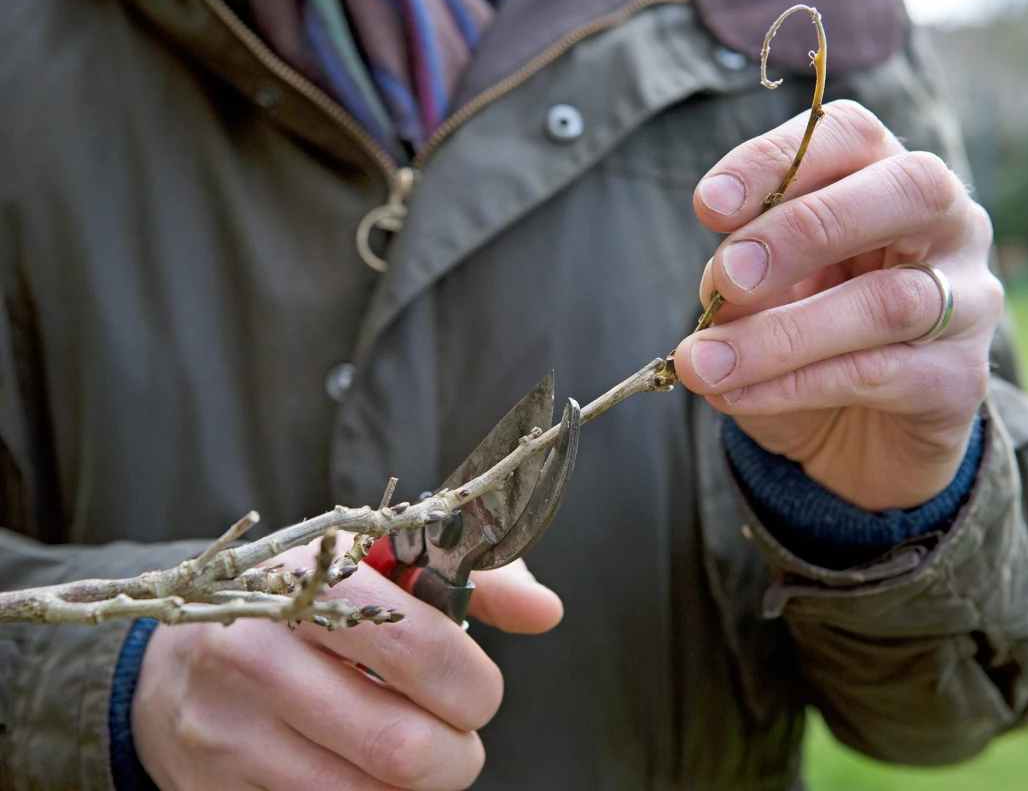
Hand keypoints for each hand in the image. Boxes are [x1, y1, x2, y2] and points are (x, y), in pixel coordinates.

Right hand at [132, 541, 561, 790]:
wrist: (171, 658)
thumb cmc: (305, 607)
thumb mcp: (379, 568)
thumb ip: (473, 578)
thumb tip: (547, 612)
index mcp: (310, 581)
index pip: (420, 649)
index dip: (474, 685)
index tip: (477, 691)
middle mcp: (257, 655)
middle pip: (402, 747)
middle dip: (458, 756)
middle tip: (457, 738)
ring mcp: (227, 730)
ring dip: (419, 788)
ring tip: (417, 755)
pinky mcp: (210, 788)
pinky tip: (365, 773)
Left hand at [673, 100, 1002, 510]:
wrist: (855, 443)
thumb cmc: (805, 344)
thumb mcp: (759, 299)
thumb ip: (741, 277)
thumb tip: (722, 284)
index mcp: (888, 180)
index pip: (851, 136)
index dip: (779, 160)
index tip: (709, 206)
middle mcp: (949, 226)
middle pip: (908, 191)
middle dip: (805, 230)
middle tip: (729, 278)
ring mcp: (969, 303)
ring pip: (889, 301)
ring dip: (782, 333)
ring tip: (704, 363)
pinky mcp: (959, 381)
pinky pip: (878, 374)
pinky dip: (794, 384)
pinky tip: (737, 395)